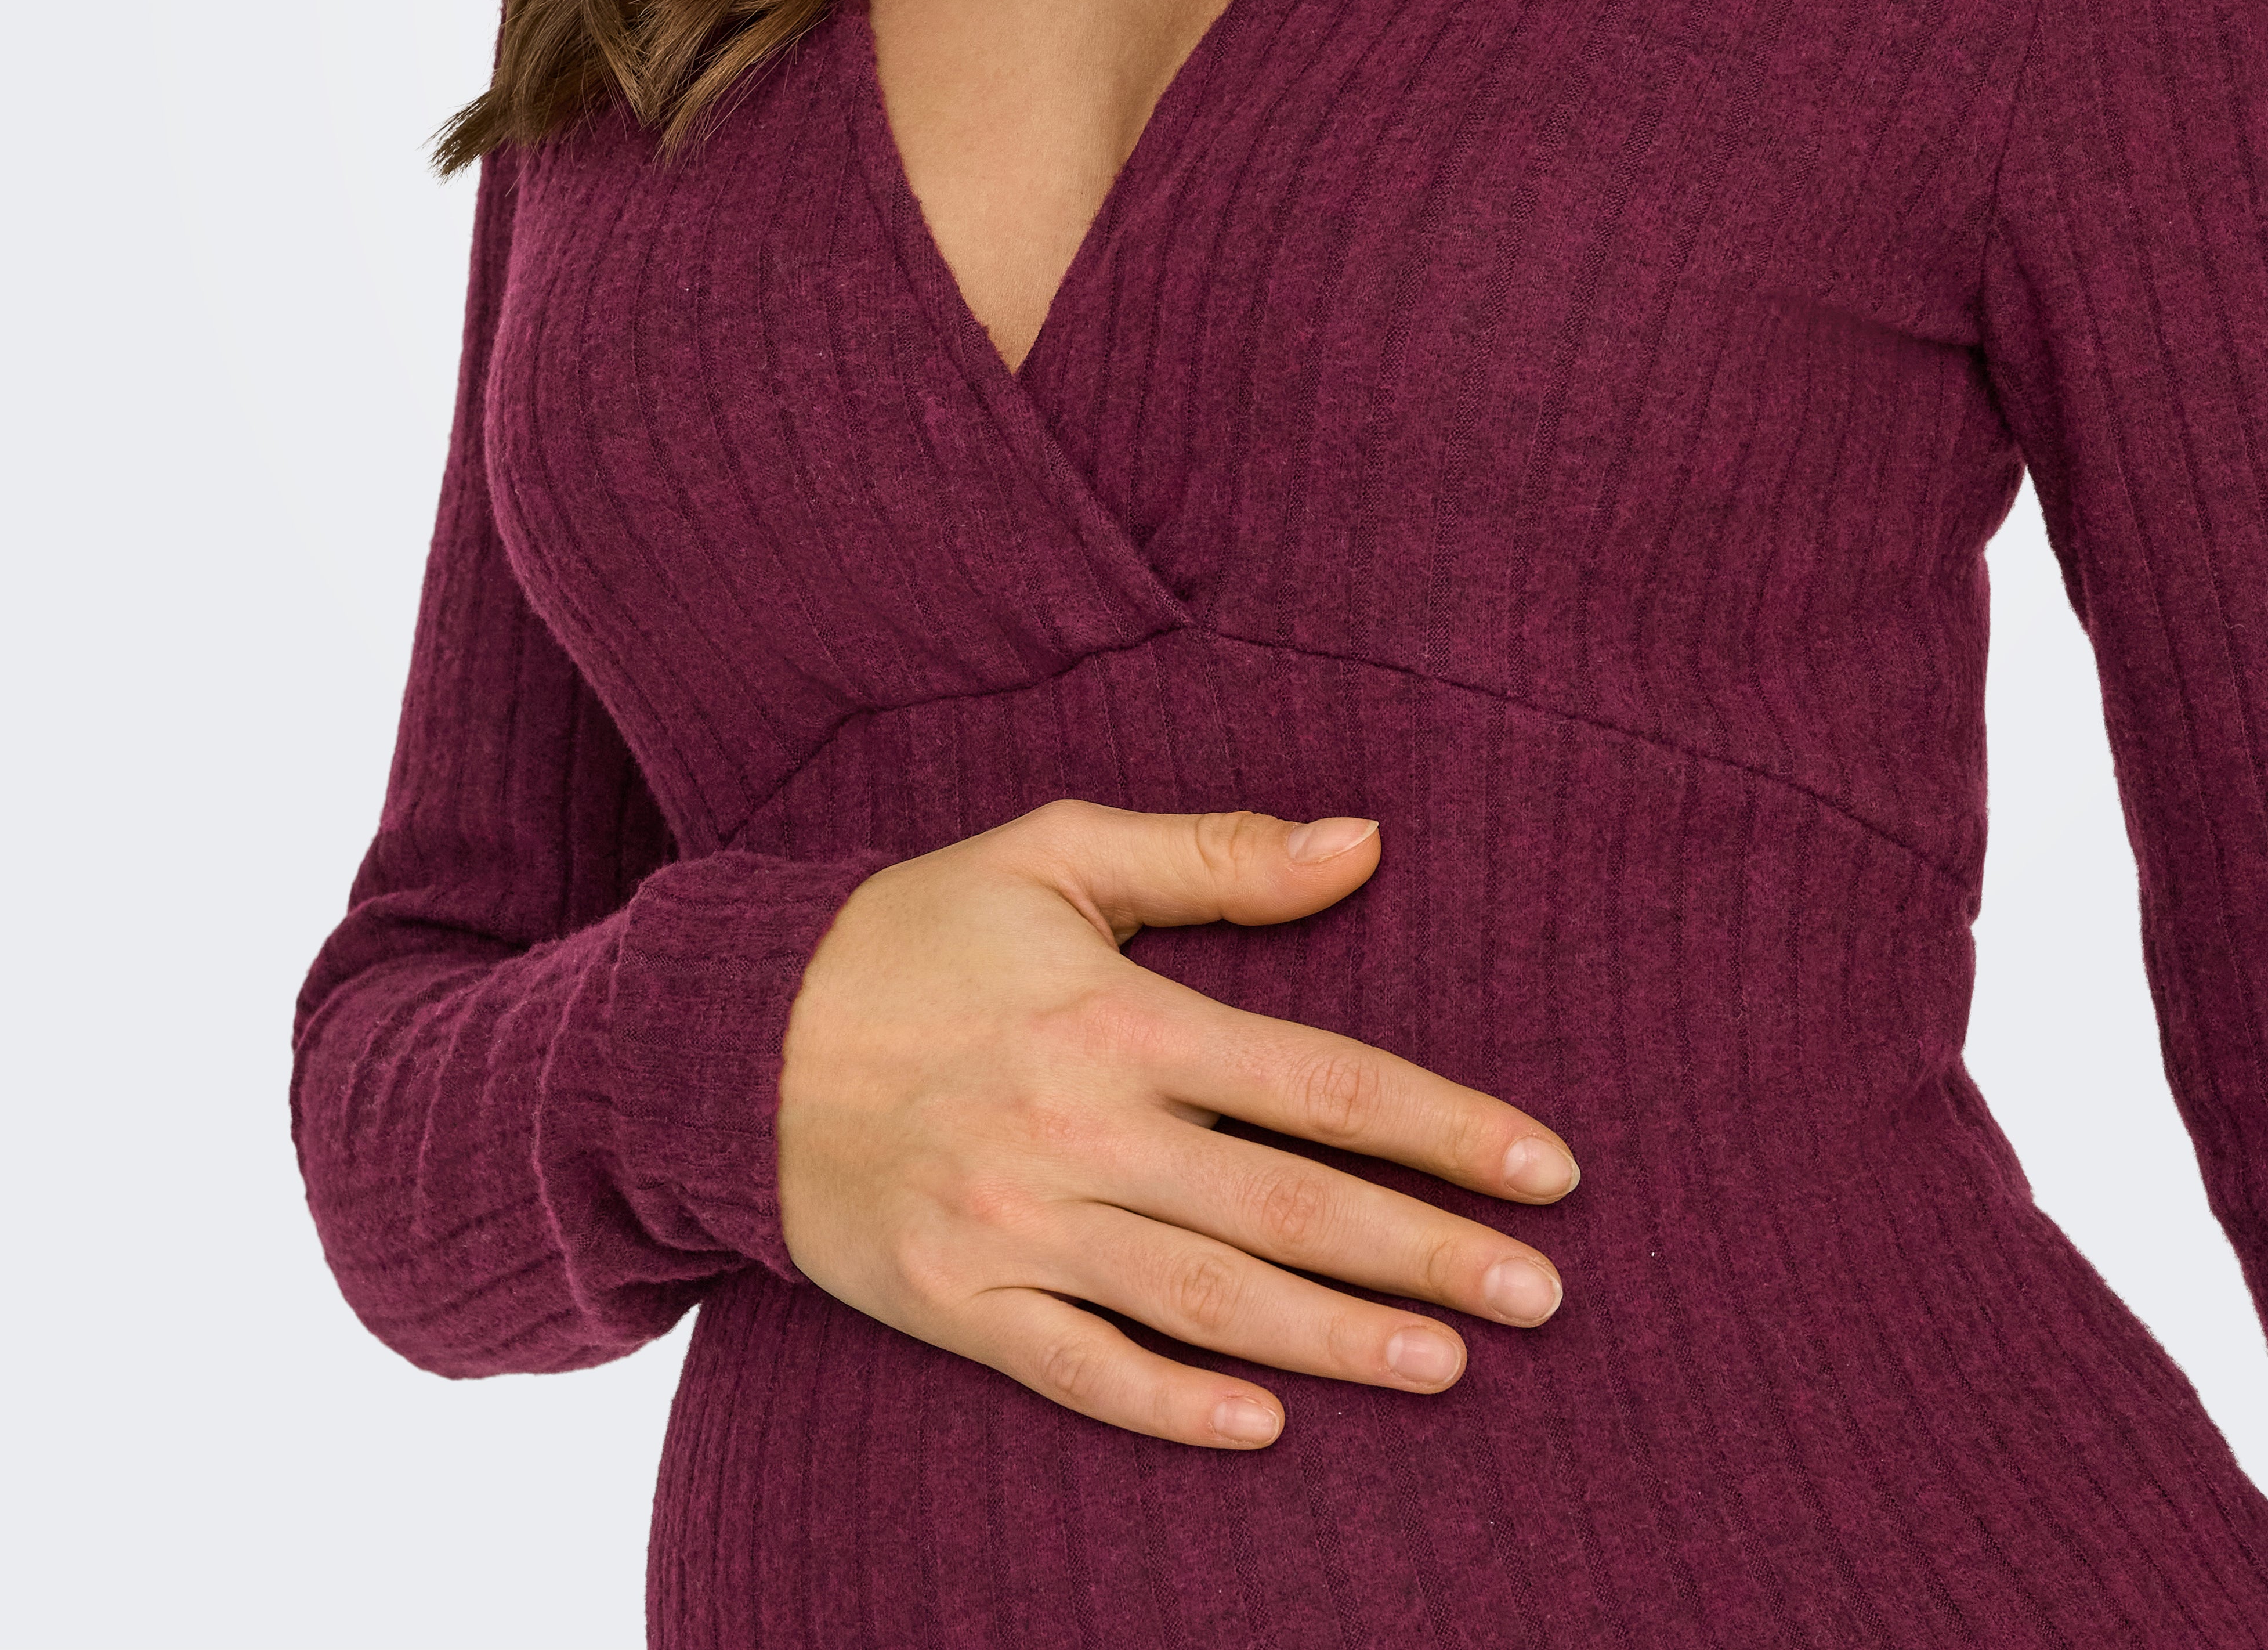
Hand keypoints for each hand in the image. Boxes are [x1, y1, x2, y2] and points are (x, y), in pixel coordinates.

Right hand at [775, 799, 1577, 1448]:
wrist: (723, 1037)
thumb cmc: (913, 930)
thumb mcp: (1058, 853)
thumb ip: (1215, 853)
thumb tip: (1365, 840)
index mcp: (1117, 1017)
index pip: (1320, 1080)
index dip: (1442, 1127)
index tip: (1543, 1168)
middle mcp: (1080, 1130)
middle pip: (1288, 1204)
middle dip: (1426, 1254)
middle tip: (1543, 1296)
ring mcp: (1017, 1226)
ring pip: (1207, 1299)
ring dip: (1335, 1341)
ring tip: (1450, 1368)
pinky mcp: (957, 1301)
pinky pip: (1079, 1370)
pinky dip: (1170, 1405)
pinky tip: (1263, 1427)